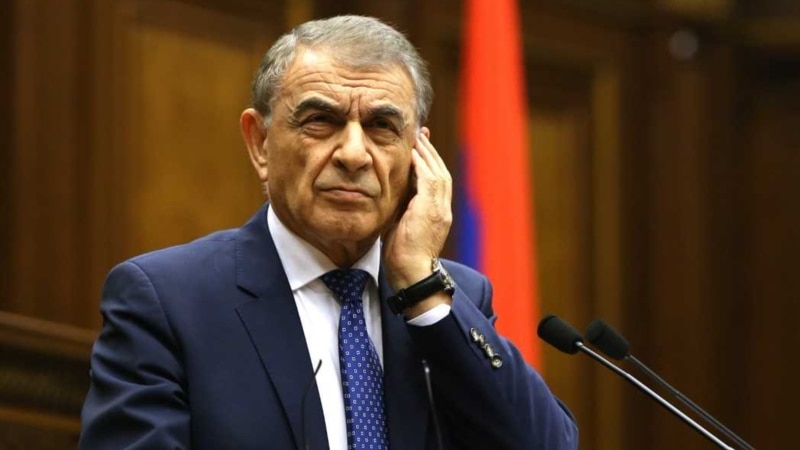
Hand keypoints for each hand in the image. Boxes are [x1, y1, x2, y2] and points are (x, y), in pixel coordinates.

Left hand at [382, 130, 452, 301]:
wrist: (413, 275)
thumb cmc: (403, 258)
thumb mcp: (400, 228)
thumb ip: (400, 211)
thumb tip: (388, 199)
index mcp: (437, 214)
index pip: (435, 182)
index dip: (428, 163)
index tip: (420, 147)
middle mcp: (443, 209)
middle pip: (440, 172)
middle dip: (431, 152)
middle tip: (422, 133)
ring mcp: (440, 209)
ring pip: (438, 172)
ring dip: (428, 153)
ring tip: (418, 137)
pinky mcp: (432, 210)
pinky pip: (430, 180)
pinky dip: (423, 164)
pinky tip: (414, 152)